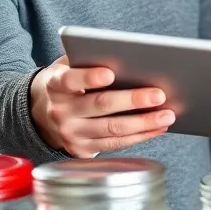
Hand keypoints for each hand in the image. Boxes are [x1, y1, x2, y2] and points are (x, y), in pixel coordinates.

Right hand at [30, 55, 176, 156]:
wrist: (43, 114)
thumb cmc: (69, 82)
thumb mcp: (69, 66)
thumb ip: (90, 60)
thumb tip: (131, 59)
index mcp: (55, 85)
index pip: (70, 80)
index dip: (89, 77)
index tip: (110, 73)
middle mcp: (61, 111)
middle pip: (100, 105)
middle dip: (132, 100)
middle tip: (159, 95)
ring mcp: (71, 134)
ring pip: (112, 129)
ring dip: (143, 123)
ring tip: (167, 115)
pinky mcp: (81, 150)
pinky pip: (115, 144)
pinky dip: (140, 136)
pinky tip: (158, 128)